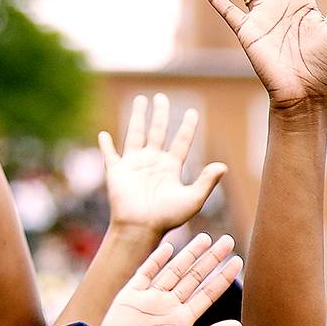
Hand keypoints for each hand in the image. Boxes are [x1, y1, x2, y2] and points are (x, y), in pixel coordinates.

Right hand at [88, 233, 242, 325]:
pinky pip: (144, 273)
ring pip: (173, 271)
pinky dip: (156, 260)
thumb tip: (238, 324)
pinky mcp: (129, 298)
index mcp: (184, 321)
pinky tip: (170, 247)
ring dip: (189, 254)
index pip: (208, 294)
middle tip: (228, 240)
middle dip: (211, 259)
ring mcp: (149, 300)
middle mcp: (169, 307)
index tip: (238, 260)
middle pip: (194, 277)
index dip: (223, 277)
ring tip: (205, 238)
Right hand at [100, 94, 227, 235]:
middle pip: (158, 131)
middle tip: (162, 97)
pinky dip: (106, 145)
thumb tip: (223, 165)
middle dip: (160, 114)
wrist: (141, 228)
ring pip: (135, 134)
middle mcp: (153, 162)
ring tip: (140, 100)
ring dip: (137, 117)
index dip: (187, 127)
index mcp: (171, 167)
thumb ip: (207, 182)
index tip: (193, 111)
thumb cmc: (167, 218)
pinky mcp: (116, 171)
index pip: (181, 142)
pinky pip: (110, 155)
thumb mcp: (193, 199)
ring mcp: (134, 165)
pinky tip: (103, 134)